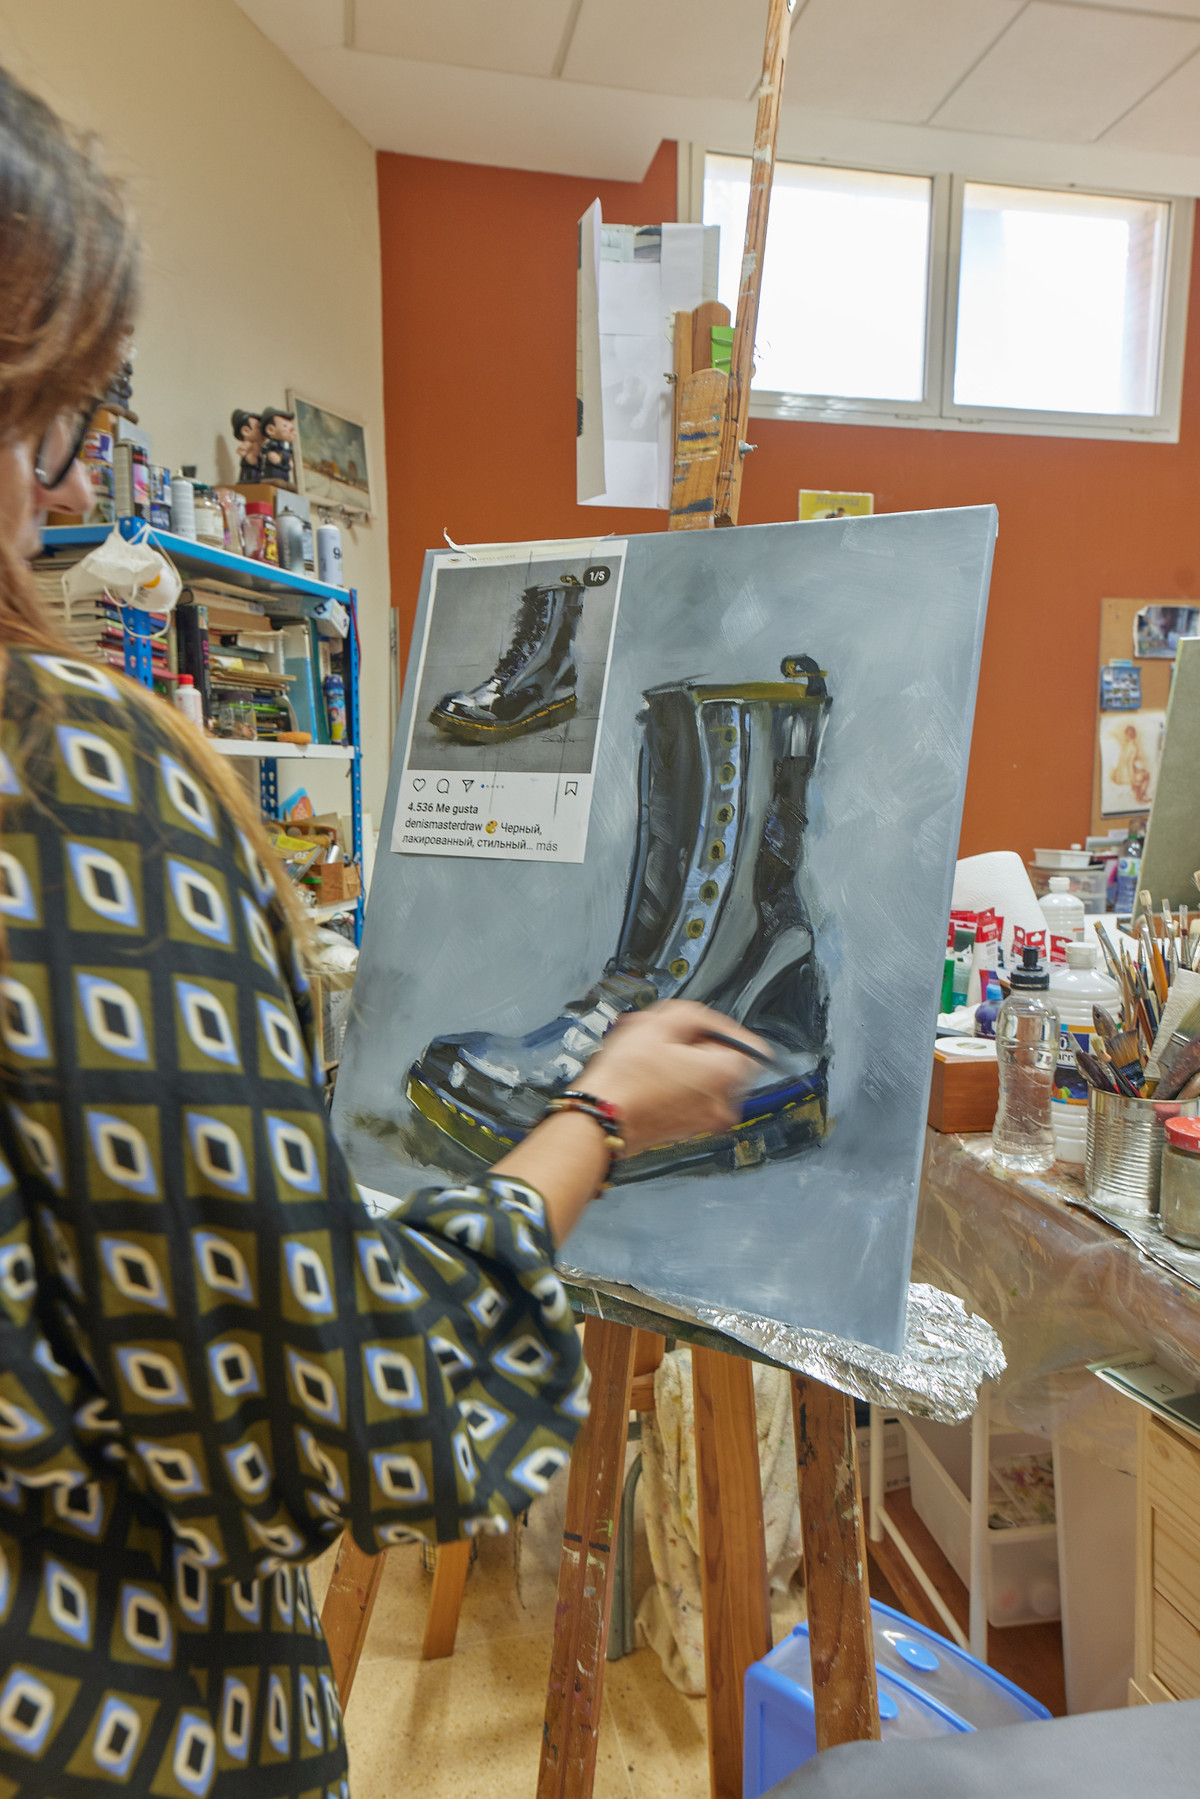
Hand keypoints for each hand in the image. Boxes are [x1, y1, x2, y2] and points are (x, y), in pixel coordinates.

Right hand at [579, 1000, 770, 1158]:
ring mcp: (705, 1121)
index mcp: (726, 1075)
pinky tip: (644, 1074)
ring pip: (704, 1080)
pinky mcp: (686, 1130)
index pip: (749, 1044)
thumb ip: (694, 1014)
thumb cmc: (626, 1080)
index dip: (720, 1028)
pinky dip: (672, 1084)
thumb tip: (703, 1019)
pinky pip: (689, 1099)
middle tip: (664, 1037)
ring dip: (680, 1063)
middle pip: (725, 1062)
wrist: (599, 1119)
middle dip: (695, 1045)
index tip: (696, 1025)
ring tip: (647, 1054)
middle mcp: (723, 1103)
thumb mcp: (659, 1024)